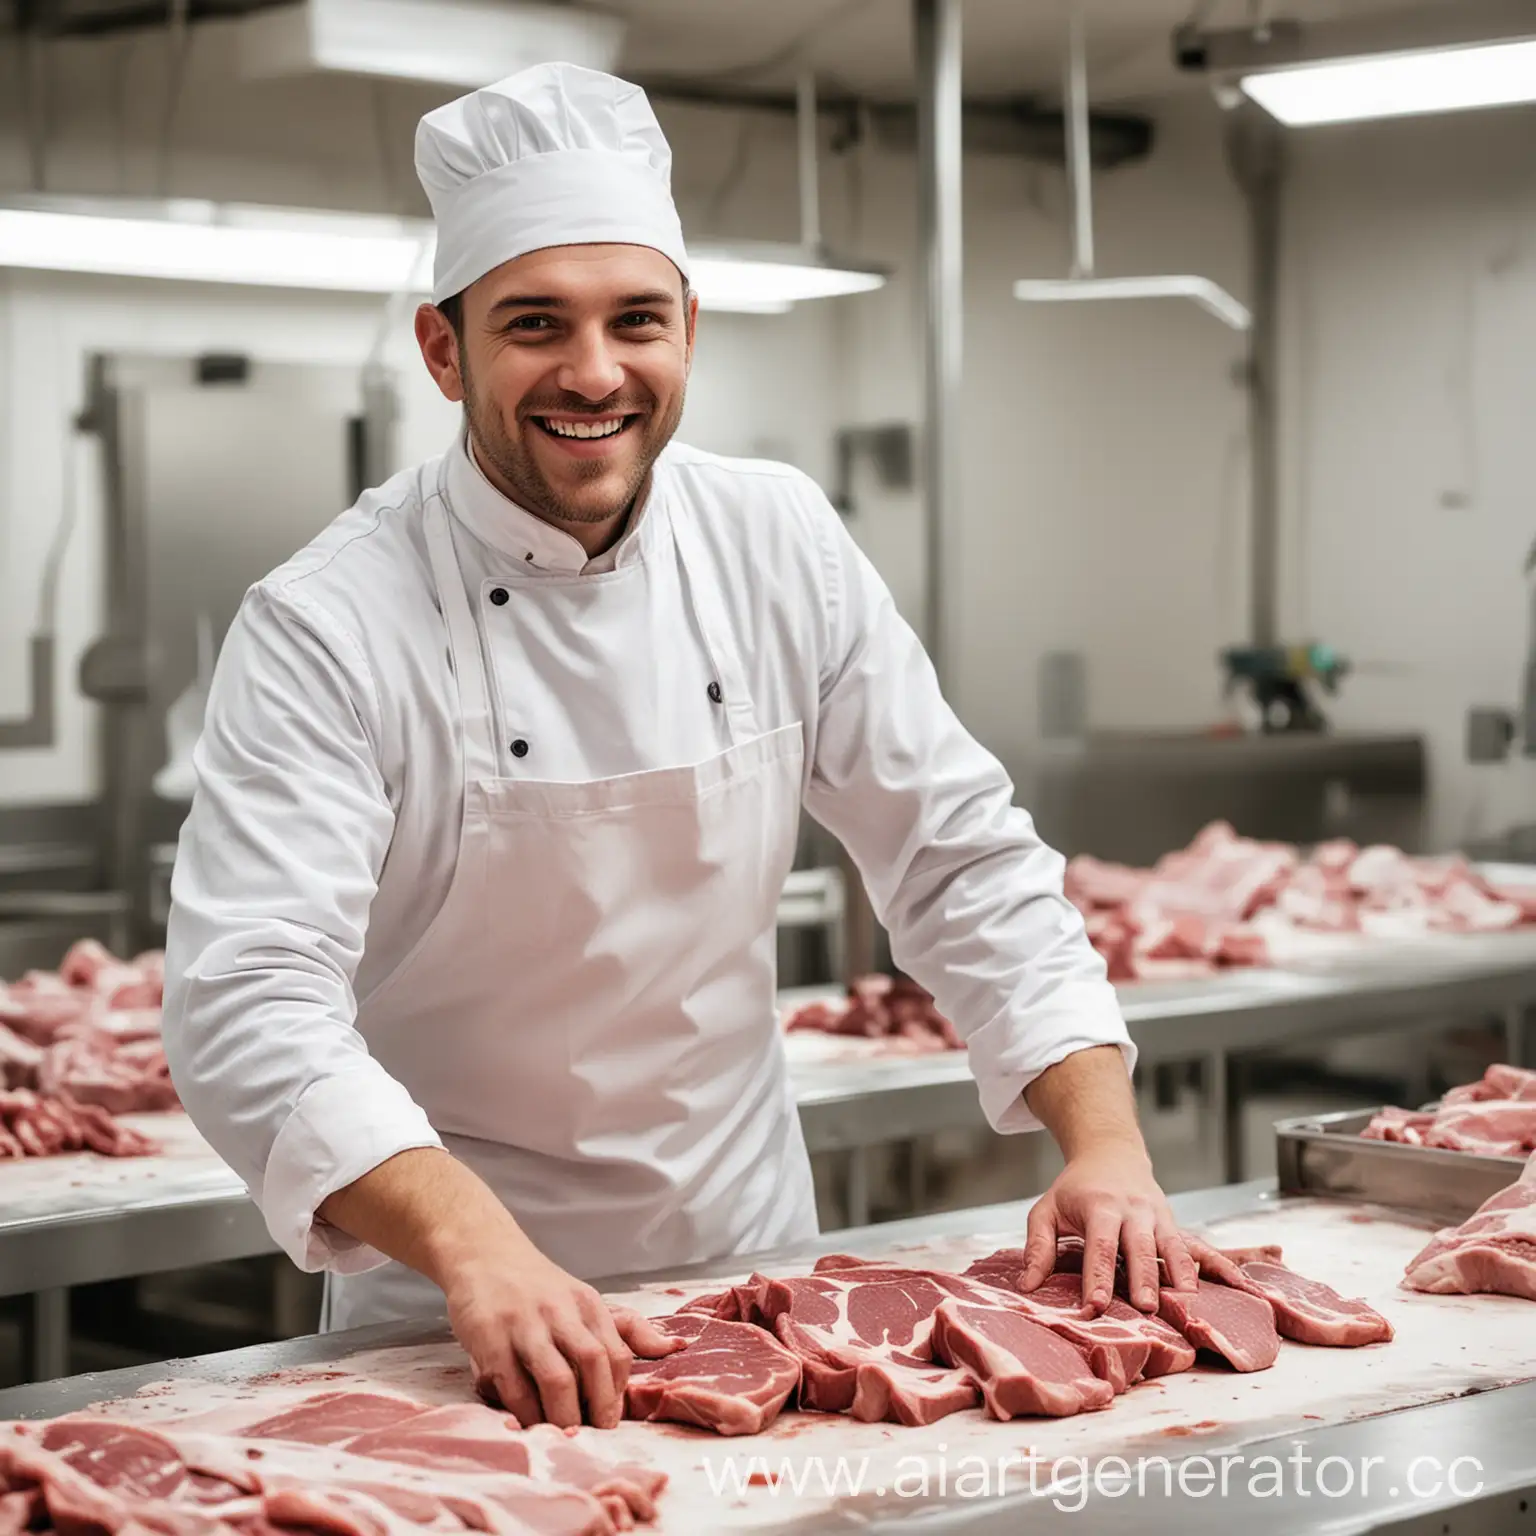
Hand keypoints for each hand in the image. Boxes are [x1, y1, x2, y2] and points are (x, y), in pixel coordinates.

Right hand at [445, 1241, 682, 1429]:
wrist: (484, 1254)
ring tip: (565, 1437)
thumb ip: (626, 1328)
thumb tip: (676, 1347)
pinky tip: (530, 1423)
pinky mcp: (492, 1340)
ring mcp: (525, 1325)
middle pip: (594, 1364)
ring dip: (565, 1416)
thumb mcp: (584, 1299)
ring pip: (557, 1379)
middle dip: (600, 1407)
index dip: (618, 1392)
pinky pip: (516, 1388)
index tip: (613, 1418)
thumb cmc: (538, 1287)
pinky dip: (527, 1413)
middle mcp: (560, 1311)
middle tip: (596, 1436)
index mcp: (587, 1303)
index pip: (617, 1353)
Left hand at [1016, 1140, 1196, 1313]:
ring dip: (1180, 1276)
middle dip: (1144, 1279)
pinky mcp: (1174, 1224)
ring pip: (1172, 1247)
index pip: (1099, 1245)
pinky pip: (1195, 1246)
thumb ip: (1037, 1246)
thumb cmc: (1076, 1189)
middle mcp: (1133, 1210)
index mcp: (1099, 1206)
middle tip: (1145, 1309)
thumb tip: (1027, 1286)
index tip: (1095, 1304)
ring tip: (1185, 1305)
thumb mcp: (1047, 1209)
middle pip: (1140, 1247)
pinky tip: (1231, 1284)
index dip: (1097, 1276)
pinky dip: (1213, 1264)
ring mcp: (1158, 1216)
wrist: (1111, 1153)